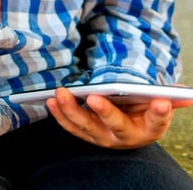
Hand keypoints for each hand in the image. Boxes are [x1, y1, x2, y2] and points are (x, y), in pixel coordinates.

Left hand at [47, 87, 190, 148]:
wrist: (129, 126)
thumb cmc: (143, 110)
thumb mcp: (158, 104)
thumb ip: (169, 98)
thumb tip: (185, 93)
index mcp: (150, 129)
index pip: (157, 121)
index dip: (160, 113)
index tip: (162, 101)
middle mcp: (126, 137)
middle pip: (116, 126)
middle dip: (105, 112)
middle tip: (95, 98)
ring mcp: (104, 137)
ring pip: (87, 126)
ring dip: (72, 109)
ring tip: (61, 93)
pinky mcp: (86, 134)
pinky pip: (71, 126)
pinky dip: (59, 114)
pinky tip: (50, 100)